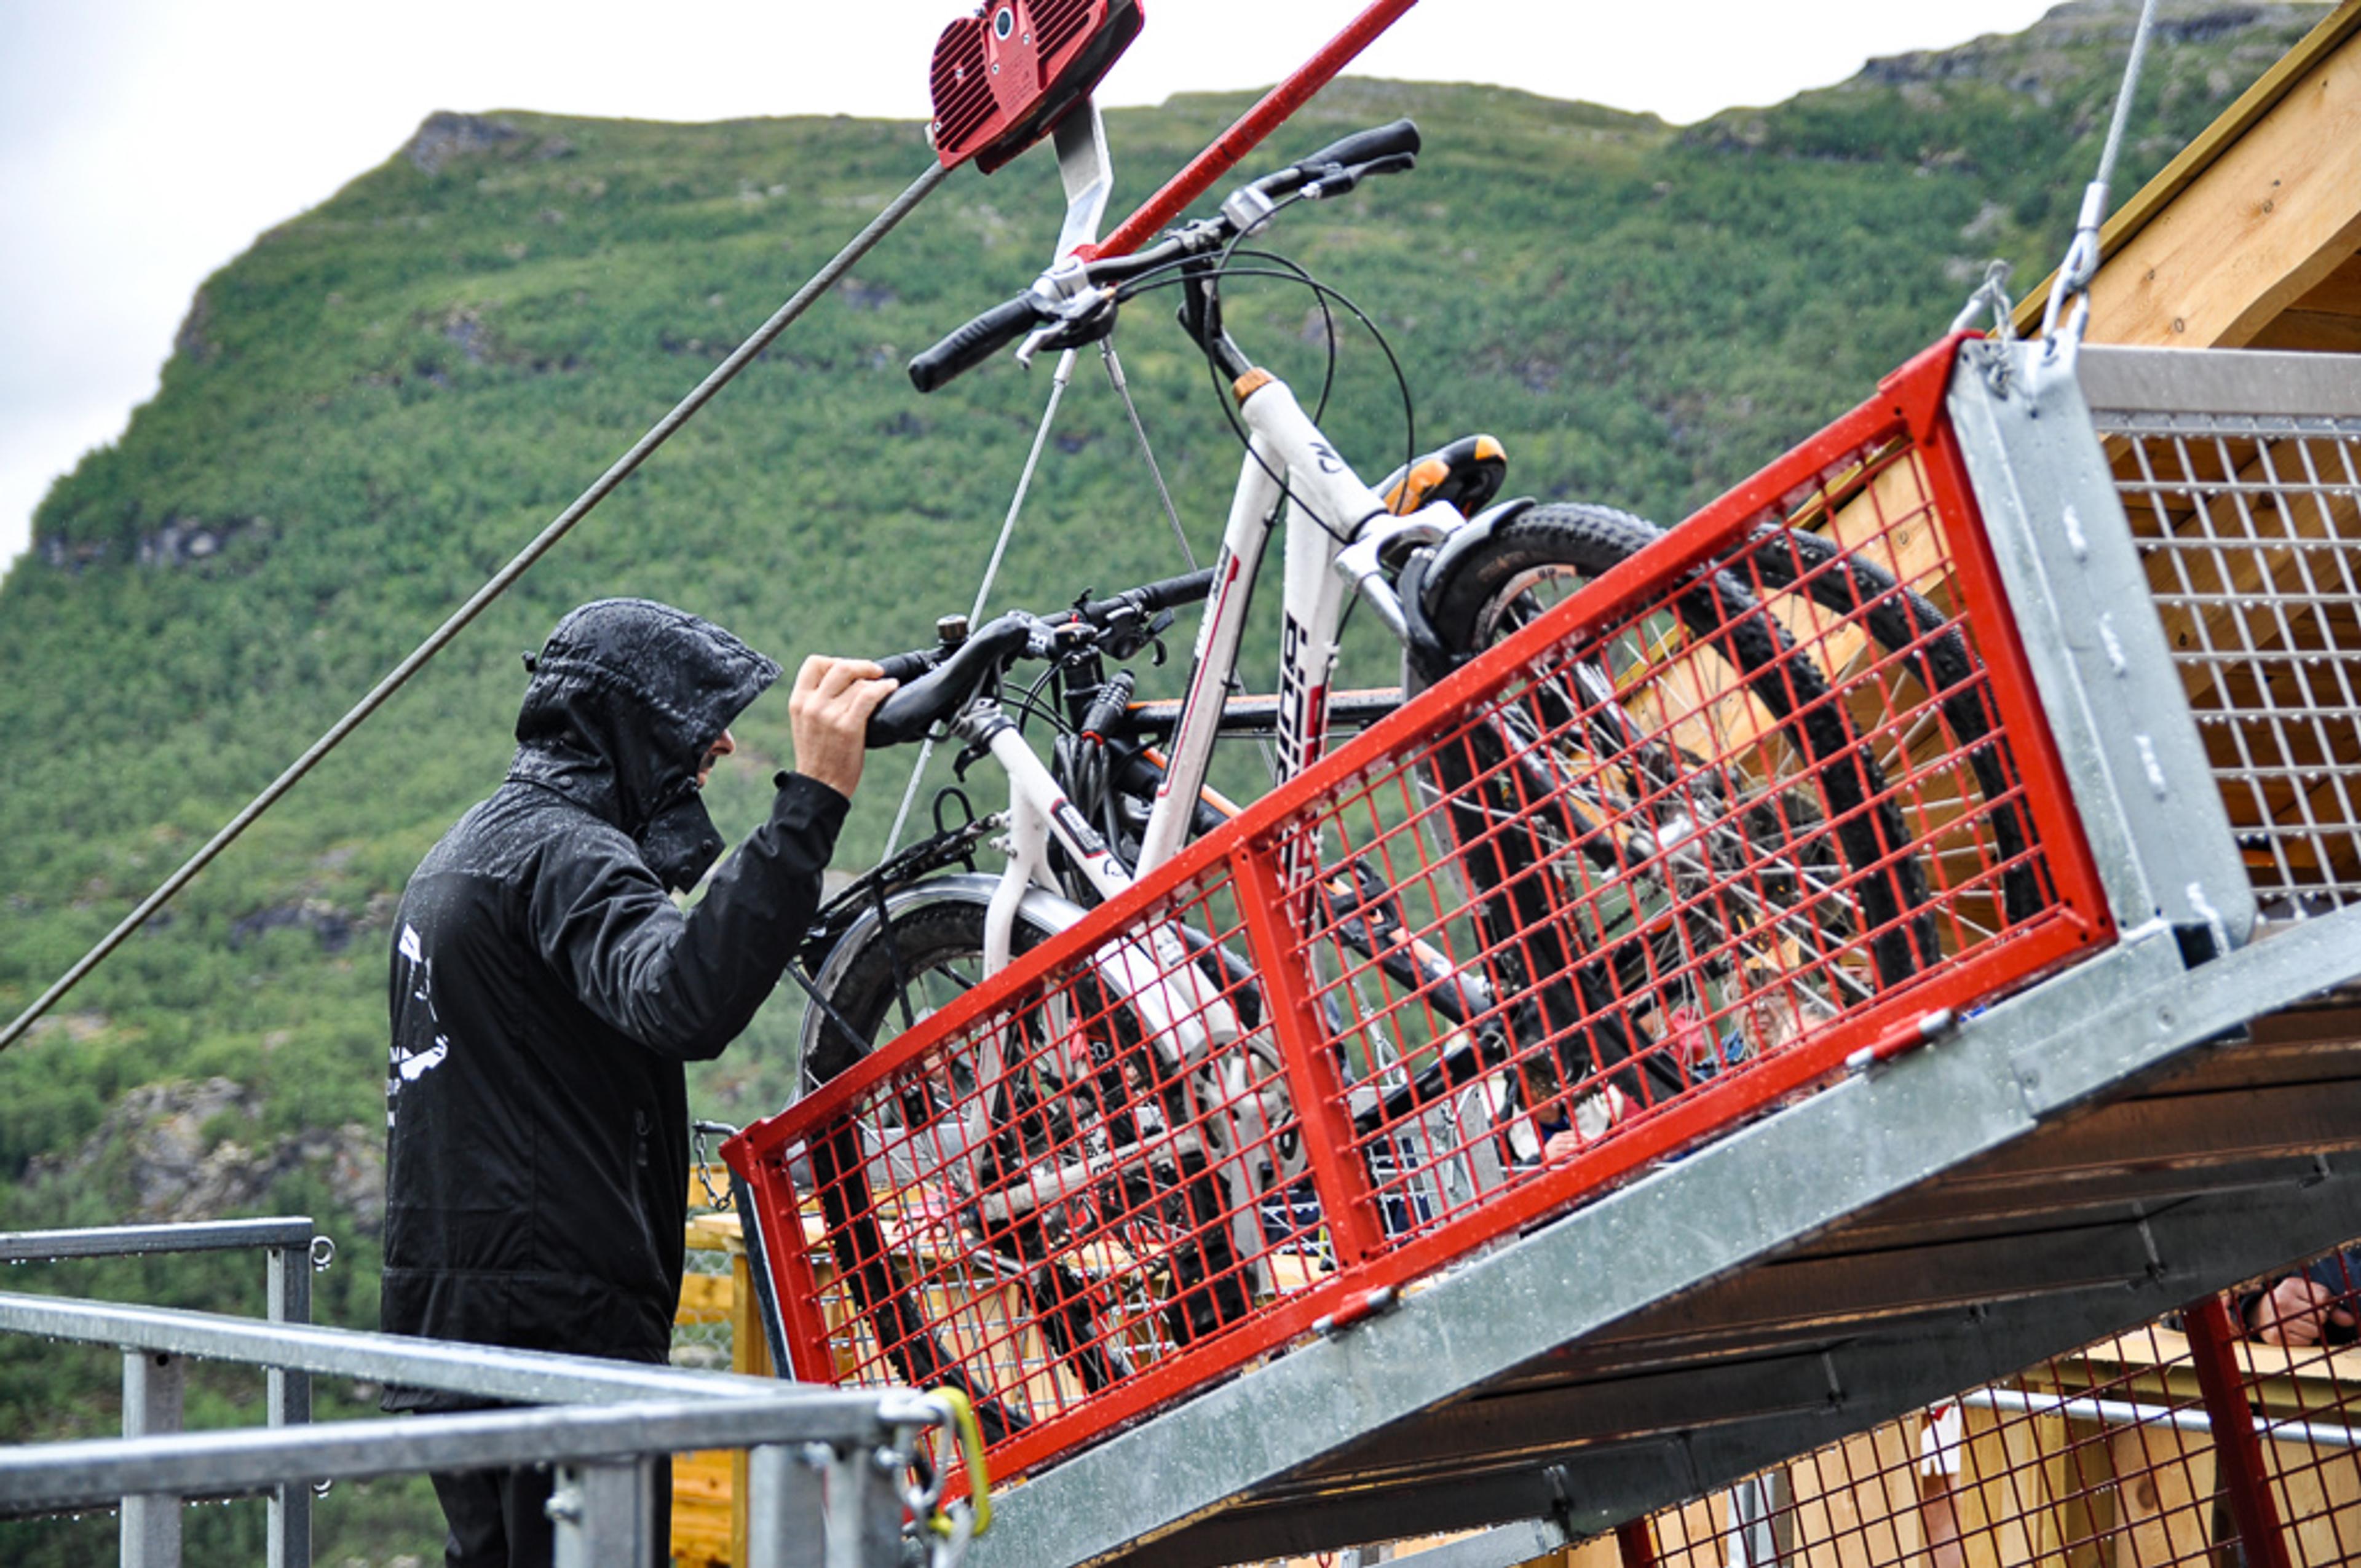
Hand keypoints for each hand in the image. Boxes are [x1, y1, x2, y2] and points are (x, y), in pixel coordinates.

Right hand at [789, 656, 895, 800]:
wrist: (820, 786)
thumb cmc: (818, 757)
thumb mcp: (805, 723)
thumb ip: (817, 701)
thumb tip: (845, 681)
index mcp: (799, 701)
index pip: (814, 664)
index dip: (836, 661)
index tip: (850, 669)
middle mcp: (812, 705)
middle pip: (840, 667)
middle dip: (862, 666)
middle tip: (874, 671)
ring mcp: (829, 715)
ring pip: (858, 683)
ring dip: (876, 681)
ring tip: (884, 685)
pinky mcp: (848, 726)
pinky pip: (869, 696)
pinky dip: (884, 689)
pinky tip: (890, 689)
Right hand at [2251, 1277, 2353, 1346]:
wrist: (2259, 1312)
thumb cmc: (2289, 1301)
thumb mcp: (2307, 1295)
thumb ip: (2332, 1307)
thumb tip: (2351, 1320)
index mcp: (2291, 1285)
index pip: (2324, 1298)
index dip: (2326, 1304)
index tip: (2316, 1304)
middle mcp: (2282, 1300)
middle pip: (2321, 1316)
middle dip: (2319, 1319)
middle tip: (2305, 1315)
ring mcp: (2278, 1319)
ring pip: (2315, 1331)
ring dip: (2312, 1330)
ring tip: (2299, 1322)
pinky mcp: (2276, 1335)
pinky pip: (2306, 1341)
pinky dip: (2304, 1339)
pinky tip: (2293, 1330)